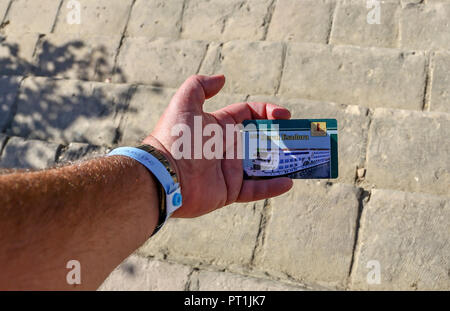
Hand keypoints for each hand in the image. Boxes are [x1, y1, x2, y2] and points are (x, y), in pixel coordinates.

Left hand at [143, 75, 292, 217]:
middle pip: (260, 140)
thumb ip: (200, 85)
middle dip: (280, 137)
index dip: (267, 112)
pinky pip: (256, 189)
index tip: (285, 116)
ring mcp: (230, 170)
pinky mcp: (230, 191)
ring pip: (262, 165)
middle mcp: (226, 147)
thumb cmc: (176, 137)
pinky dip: (272, 186)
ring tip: (301, 159)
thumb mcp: (185, 103)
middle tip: (300, 138)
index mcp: (219, 126)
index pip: (249, 114)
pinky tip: (289, 182)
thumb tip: (222, 79)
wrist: (164, 175)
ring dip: (281, 162)